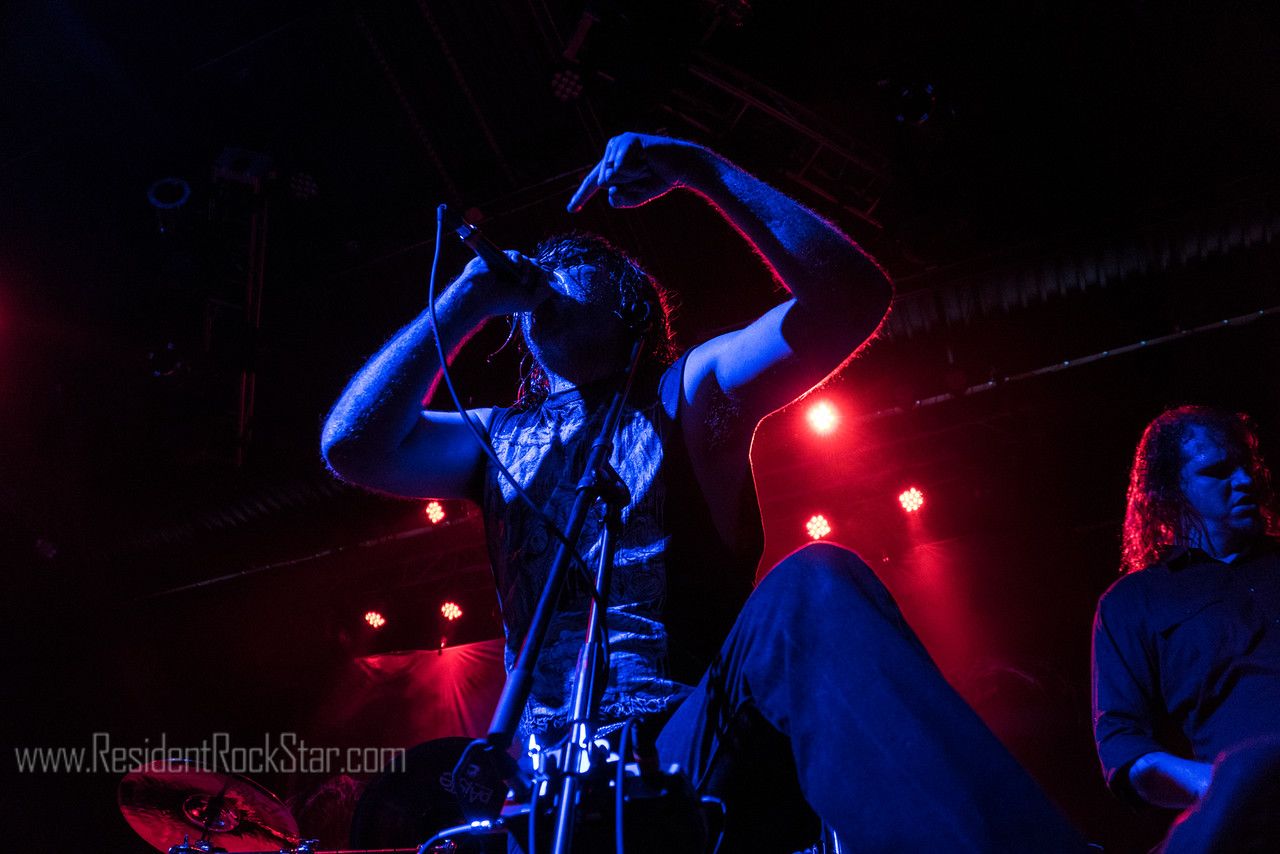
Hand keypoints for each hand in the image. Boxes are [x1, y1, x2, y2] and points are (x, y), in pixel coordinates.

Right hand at [453, 250, 554, 315]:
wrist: (480, 295)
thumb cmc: (503, 301)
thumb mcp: (530, 302)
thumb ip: (544, 291)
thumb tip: (548, 275)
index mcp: (523, 287)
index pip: (539, 276)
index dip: (543, 277)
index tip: (542, 281)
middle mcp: (516, 276)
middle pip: (536, 267)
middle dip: (537, 273)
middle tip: (529, 282)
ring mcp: (509, 266)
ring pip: (528, 260)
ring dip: (528, 269)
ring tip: (521, 280)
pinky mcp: (501, 257)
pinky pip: (516, 254)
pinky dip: (519, 260)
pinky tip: (515, 267)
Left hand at [567, 132, 704, 211]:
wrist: (680, 167)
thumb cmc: (657, 180)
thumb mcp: (634, 198)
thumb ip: (617, 198)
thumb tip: (606, 183)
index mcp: (610, 166)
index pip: (593, 183)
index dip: (581, 196)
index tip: (571, 210)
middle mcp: (610, 153)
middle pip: (602, 183)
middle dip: (625, 187)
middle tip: (644, 176)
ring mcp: (616, 144)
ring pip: (610, 176)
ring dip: (632, 179)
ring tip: (646, 169)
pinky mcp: (626, 140)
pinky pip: (620, 167)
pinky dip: (635, 171)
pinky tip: (647, 162)